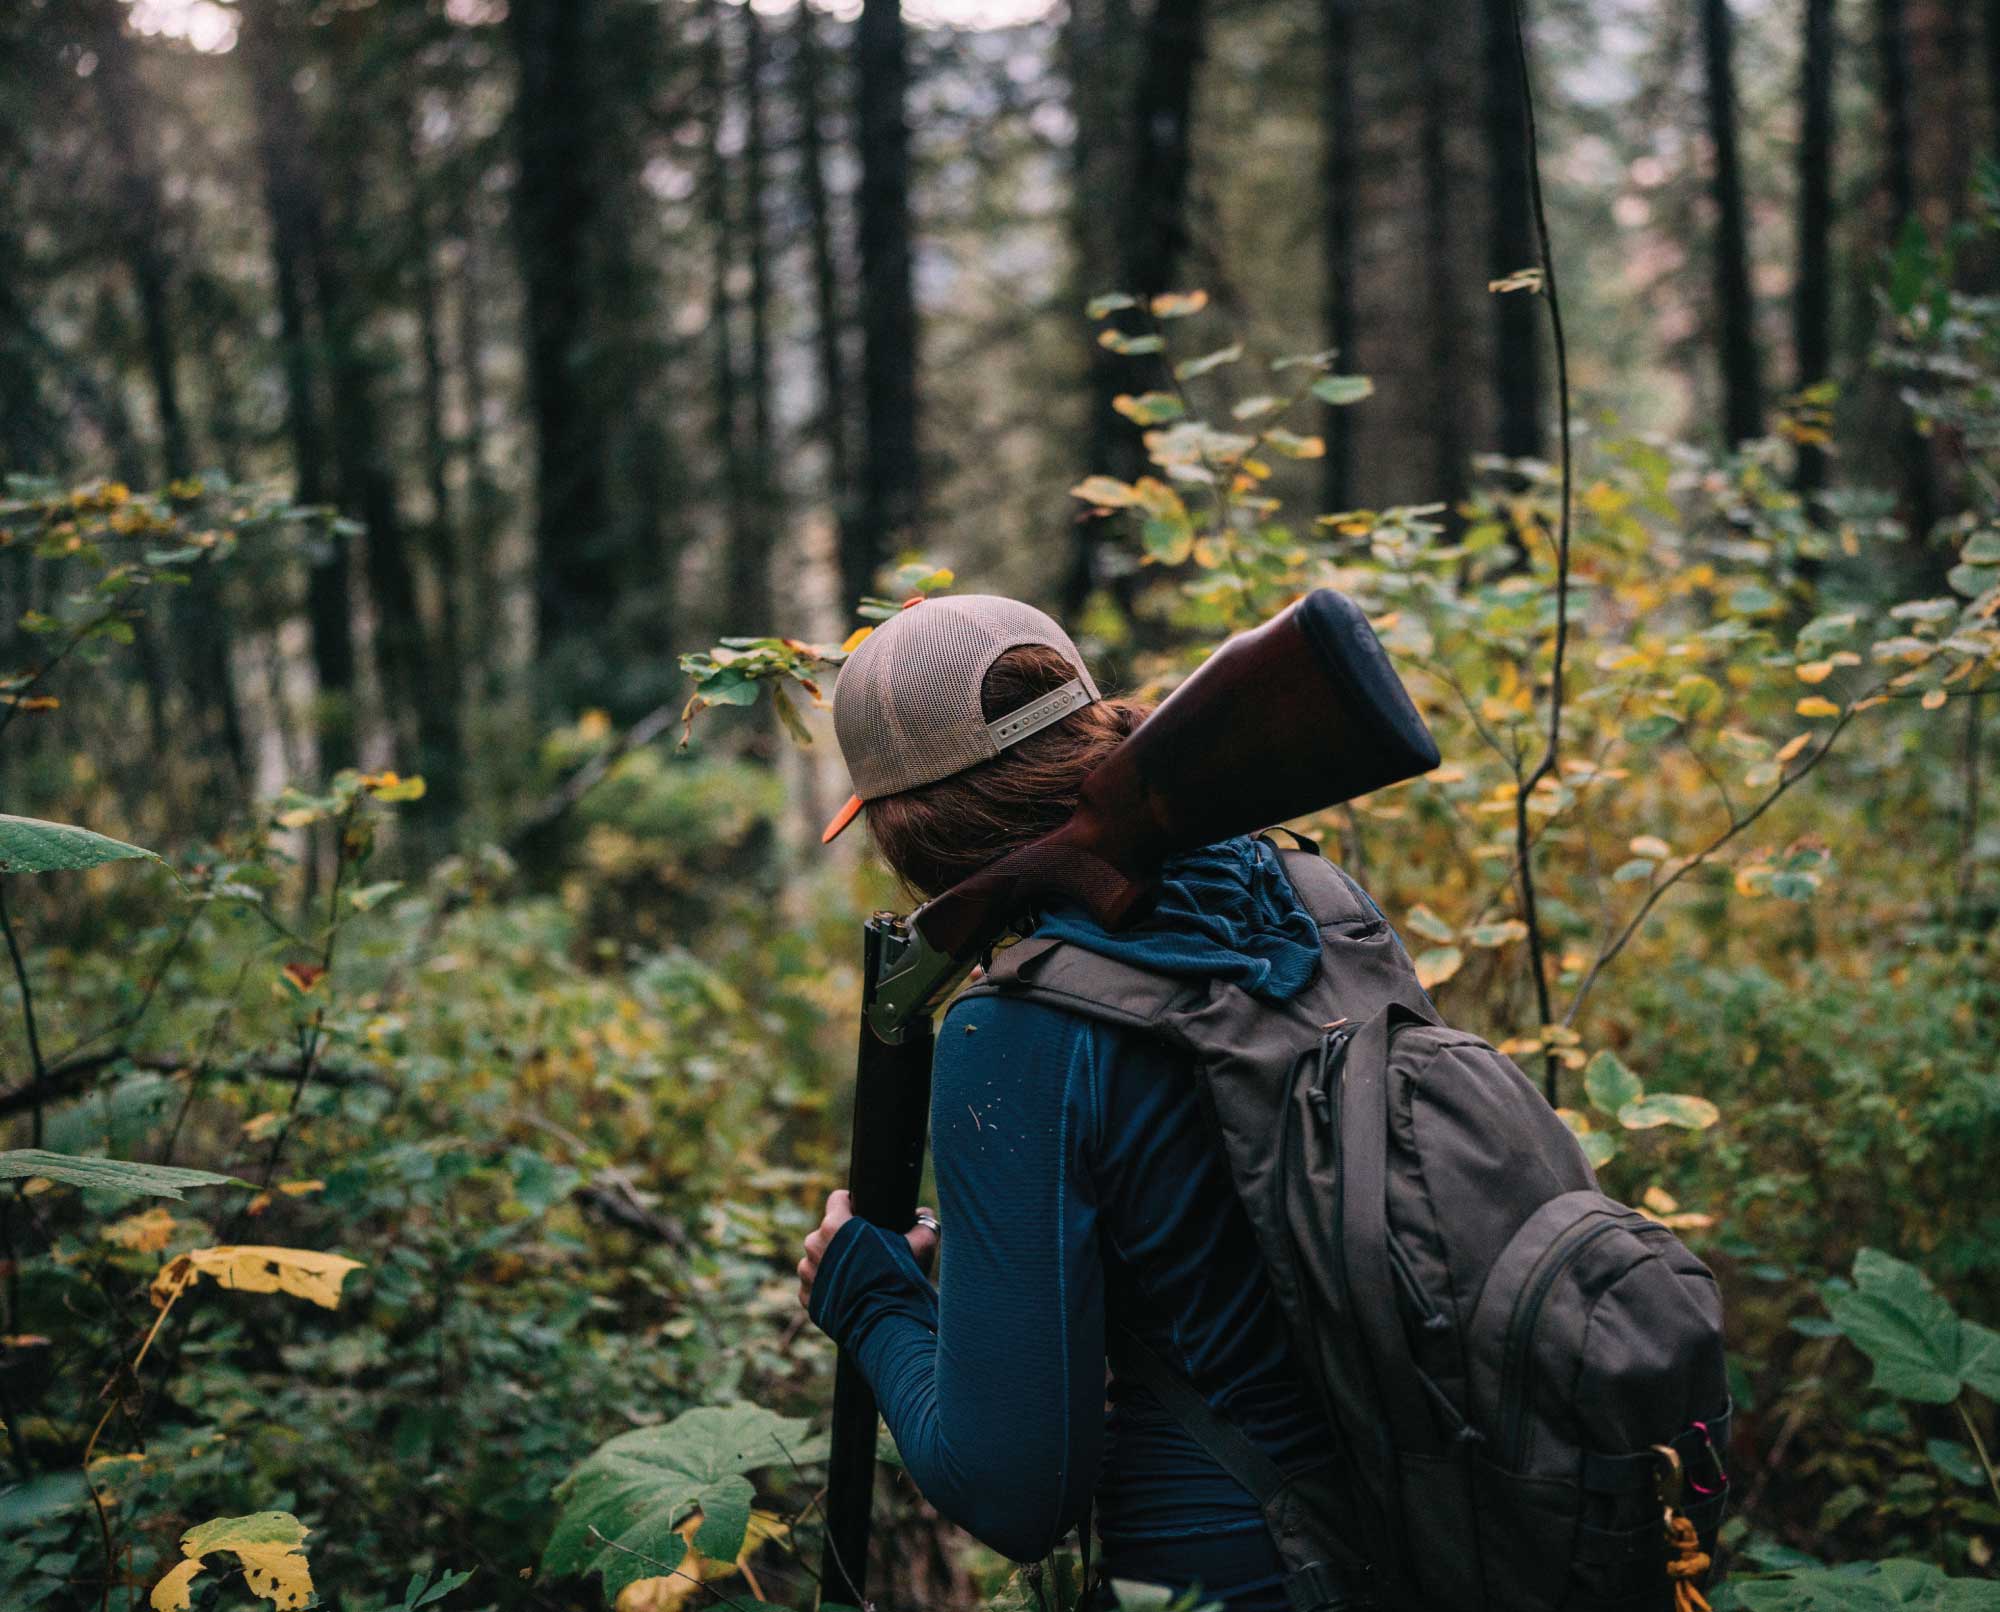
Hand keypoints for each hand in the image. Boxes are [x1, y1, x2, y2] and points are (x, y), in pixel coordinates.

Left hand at [797, 1190, 939, 1309]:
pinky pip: (814, 1286)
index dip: (851, 1204)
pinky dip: (826, 1288)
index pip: (837, 1199)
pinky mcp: (806, 1297)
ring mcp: (807, 1272)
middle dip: (843, 1239)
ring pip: (817, 1259)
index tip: (862, 1213)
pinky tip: (847, 1295)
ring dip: (831, 1264)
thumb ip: (921, 1224)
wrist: (886, 1326)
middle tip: (865, 1252)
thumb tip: (924, 1215)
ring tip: (856, 1277)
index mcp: (836, 1225)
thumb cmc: (900, 1279)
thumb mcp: (919, 1245)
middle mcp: (814, 1245)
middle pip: (827, 1232)